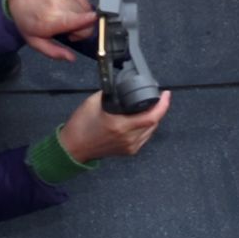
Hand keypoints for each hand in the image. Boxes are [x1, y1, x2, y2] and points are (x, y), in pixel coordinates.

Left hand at [6, 0, 98, 61]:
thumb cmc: (28, 20)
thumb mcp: (35, 42)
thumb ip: (54, 52)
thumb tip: (72, 58)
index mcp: (52, 19)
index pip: (78, 20)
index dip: (88, 24)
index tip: (90, 26)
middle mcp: (61, 4)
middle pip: (88, 22)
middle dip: (81, 30)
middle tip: (68, 31)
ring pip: (88, 12)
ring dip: (81, 19)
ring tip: (67, 19)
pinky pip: (86, 2)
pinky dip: (81, 9)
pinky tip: (69, 11)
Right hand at [56, 89, 170, 163]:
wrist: (73, 147)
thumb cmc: (81, 125)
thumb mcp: (95, 102)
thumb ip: (112, 93)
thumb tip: (124, 86)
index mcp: (120, 126)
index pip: (151, 117)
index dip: (163, 105)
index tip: (166, 94)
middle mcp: (128, 138)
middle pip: (154, 123)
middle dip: (159, 109)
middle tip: (158, 97)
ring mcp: (129, 147)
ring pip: (151, 131)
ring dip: (153, 118)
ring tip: (150, 106)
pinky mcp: (128, 151)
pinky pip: (144, 137)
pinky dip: (146, 127)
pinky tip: (142, 119)